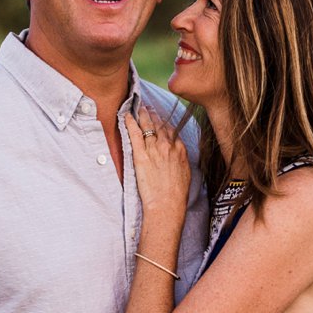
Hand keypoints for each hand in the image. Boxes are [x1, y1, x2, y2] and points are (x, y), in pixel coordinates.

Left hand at [125, 105, 190, 219]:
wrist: (167, 204)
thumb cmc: (177, 195)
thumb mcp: (185, 174)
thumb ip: (181, 161)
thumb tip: (178, 157)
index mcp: (180, 150)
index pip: (172, 131)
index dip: (165, 123)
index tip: (161, 119)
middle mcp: (168, 146)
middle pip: (160, 125)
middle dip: (154, 115)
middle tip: (148, 108)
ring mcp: (154, 149)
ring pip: (148, 126)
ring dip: (143, 115)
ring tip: (138, 108)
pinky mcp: (141, 155)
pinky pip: (135, 134)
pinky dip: (130, 123)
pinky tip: (127, 116)